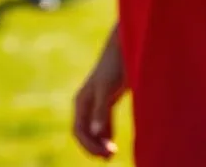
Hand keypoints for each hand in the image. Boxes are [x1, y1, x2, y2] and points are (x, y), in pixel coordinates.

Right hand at [73, 29, 125, 158]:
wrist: (126, 48)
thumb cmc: (115, 67)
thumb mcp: (107, 90)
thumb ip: (101, 112)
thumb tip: (97, 134)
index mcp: (81, 100)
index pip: (78, 130)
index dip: (89, 146)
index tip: (105, 155)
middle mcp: (86, 103)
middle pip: (84, 132)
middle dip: (94, 147)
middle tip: (110, 157)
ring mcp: (96, 102)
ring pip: (93, 130)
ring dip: (100, 143)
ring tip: (112, 155)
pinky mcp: (107, 100)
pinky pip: (102, 123)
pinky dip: (106, 136)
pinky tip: (114, 144)